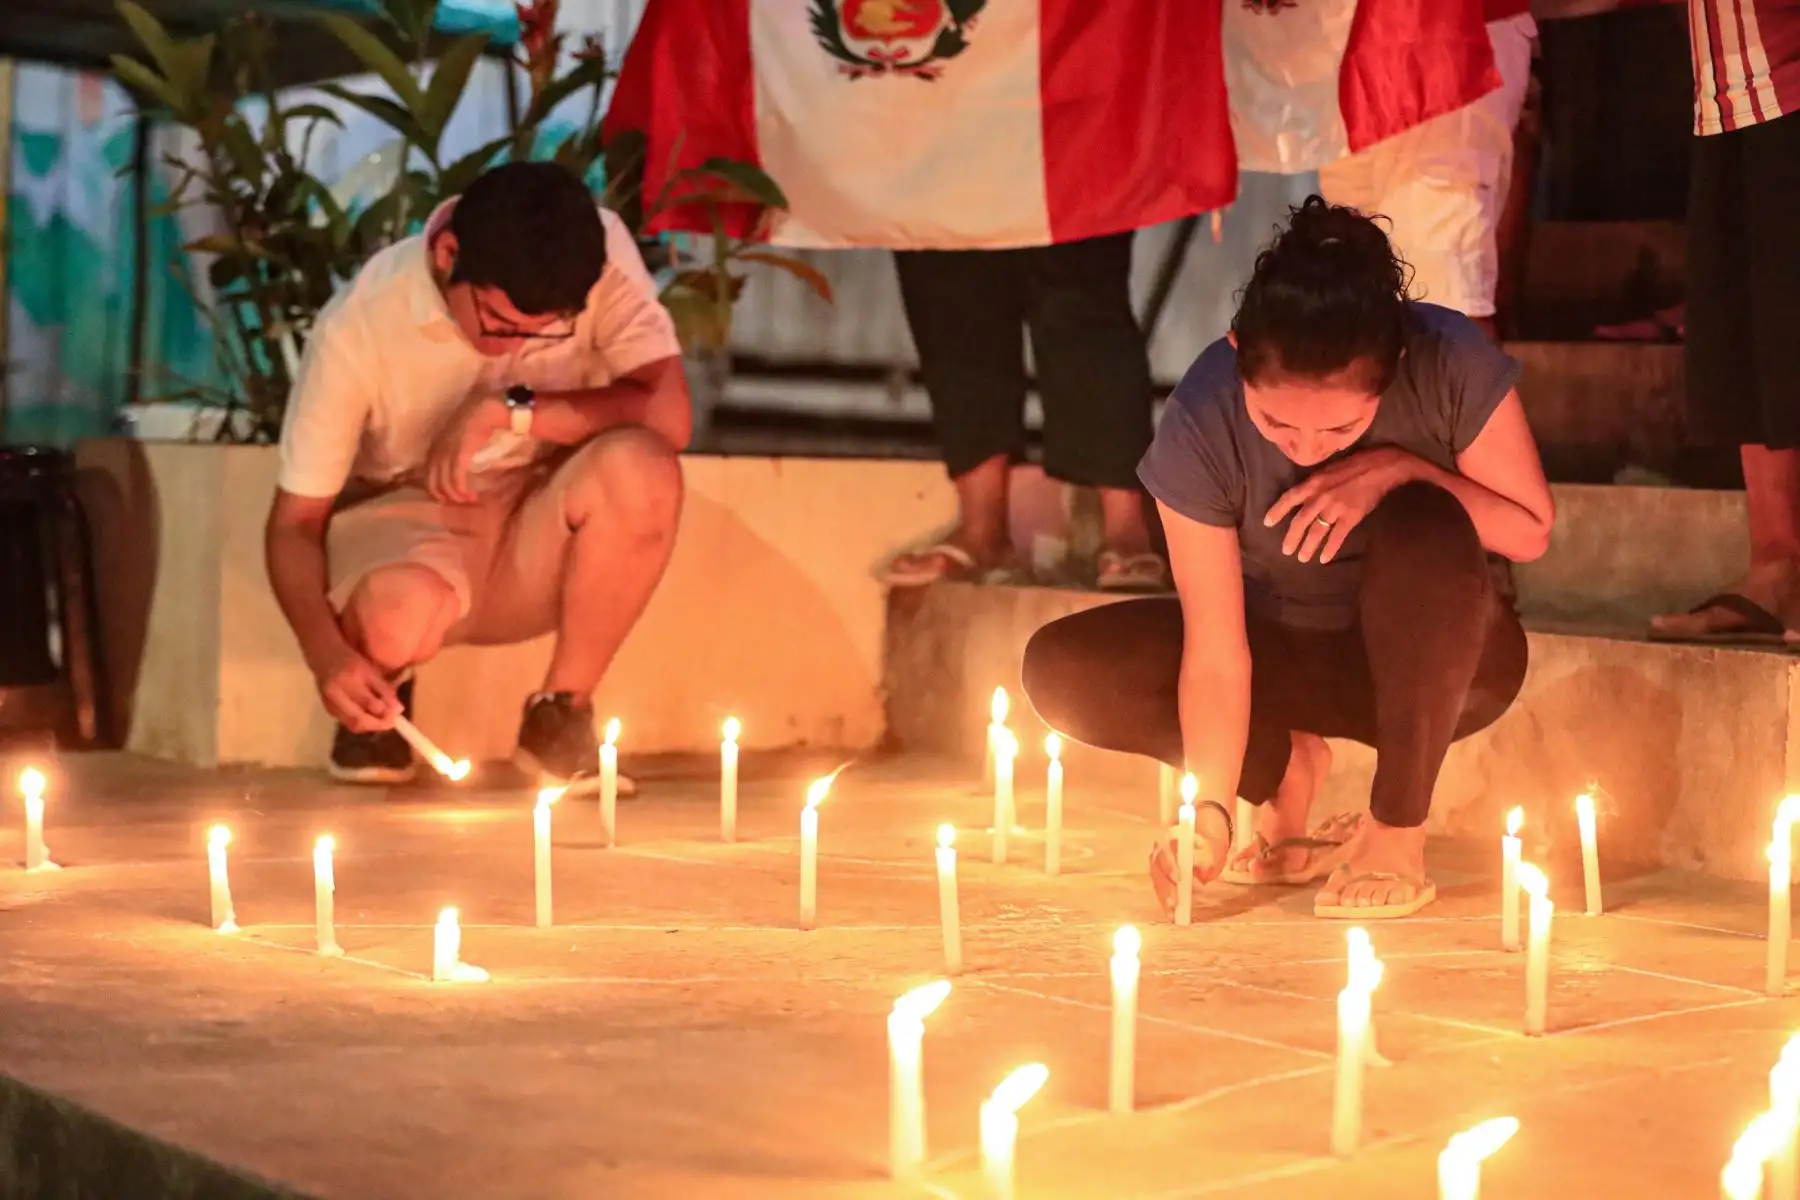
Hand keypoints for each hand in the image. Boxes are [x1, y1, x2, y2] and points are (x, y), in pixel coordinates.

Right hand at [307, 640, 399, 732]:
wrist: (323, 657)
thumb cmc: (351, 660)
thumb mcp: (371, 670)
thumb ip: (384, 689)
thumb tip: (399, 710)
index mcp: (349, 677)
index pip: (369, 702)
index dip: (386, 711)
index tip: (399, 713)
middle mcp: (336, 692)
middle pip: (358, 719)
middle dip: (379, 724)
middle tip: (393, 722)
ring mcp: (329, 703)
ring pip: (353, 724)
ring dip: (371, 725)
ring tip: (384, 721)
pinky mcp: (328, 709)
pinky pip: (348, 722)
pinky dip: (362, 723)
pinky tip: (371, 719)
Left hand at [424, 395, 509, 503]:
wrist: (488, 408)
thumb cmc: (478, 419)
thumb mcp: (461, 437)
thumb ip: (456, 449)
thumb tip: (459, 465)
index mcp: (436, 445)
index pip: (428, 473)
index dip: (436, 488)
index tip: (448, 496)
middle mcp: (437, 449)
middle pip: (433, 481)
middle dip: (445, 495)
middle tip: (459, 502)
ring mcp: (448, 451)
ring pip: (444, 482)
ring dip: (456, 496)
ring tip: (469, 500)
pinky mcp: (460, 453)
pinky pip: (456, 477)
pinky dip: (462, 490)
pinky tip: (470, 495)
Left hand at [1264, 447, 1418, 563]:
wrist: (1382, 466)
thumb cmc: (1356, 464)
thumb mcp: (1328, 469)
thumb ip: (1315, 484)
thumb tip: (1303, 497)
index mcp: (1314, 482)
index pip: (1289, 498)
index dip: (1277, 511)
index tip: (1267, 523)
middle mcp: (1321, 496)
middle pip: (1300, 521)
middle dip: (1291, 538)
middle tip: (1286, 551)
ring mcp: (1335, 508)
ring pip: (1316, 532)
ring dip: (1308, 547)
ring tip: (1302, 558)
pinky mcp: (1351, 517)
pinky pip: (1336, 537)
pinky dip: (1329, 550)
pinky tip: (1324, 559)